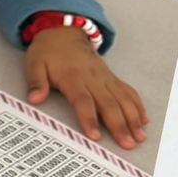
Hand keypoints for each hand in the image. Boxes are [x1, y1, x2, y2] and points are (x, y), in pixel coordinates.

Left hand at [23, 32, 149, 149]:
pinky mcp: (111, 78)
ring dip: (133, 119)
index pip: (83, 101)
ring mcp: (105, 78)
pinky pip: (128, 91)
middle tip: (127, 144)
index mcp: (73, 77)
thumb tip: (34, 98)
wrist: (64, 32)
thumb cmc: (48, 52)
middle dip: (119, 125)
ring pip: (123, 99)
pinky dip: (137, 105)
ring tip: (139, 137)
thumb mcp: (34, 64)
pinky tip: (143, 120)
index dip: (89, 119)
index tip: (95, 136)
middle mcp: (93, 78)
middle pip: (109, 104)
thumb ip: (35, 82)